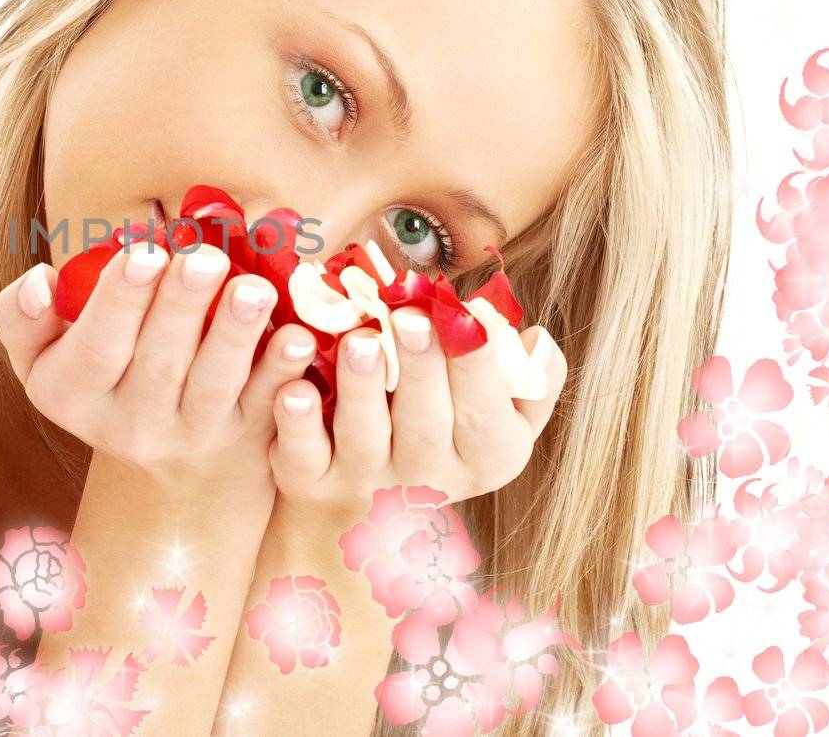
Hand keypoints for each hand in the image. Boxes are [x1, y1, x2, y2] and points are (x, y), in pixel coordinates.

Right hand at [0, 243, 325, 501]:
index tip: (143, 254)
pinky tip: (300, 336)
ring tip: (253, 288)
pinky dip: (284, 371)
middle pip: (159, 364)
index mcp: (73, 395)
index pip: (95, 349)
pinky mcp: (245, 437)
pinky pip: (266, 404)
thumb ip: (22, 317)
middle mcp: (131, 424)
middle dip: (182, 307)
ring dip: (236, 334)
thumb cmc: (99, 375)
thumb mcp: (41, 357)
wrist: (162, 465)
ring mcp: (193, 435)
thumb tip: (39, 280)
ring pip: (215, 384)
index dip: (120, 302)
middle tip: (204, 258)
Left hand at [267, 305, 567, 526]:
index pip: (488, 416)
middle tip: (408, 316)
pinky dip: (298, 423)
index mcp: (484, 456)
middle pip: (426, 425)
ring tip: (358, 342)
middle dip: (420, 368)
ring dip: (360, 387)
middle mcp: (427, 476)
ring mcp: (364, 481)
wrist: (374, 513)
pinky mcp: (310, 480)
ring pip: (364, 436)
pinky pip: (303, 454)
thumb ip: (528, 380)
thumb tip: (534, 339)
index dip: (477, 366)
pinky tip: (295, 388)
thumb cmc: (447, 434)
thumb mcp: (503, 420)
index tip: (466, 316)